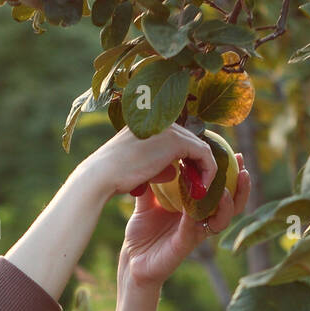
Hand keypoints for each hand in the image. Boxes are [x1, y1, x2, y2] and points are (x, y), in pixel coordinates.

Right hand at [81, 123, 218, 201]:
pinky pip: (204, 154)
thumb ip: (158, 165)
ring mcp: (170, 128)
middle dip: (199, 164)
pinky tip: (201, 189)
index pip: (180, 139)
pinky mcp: (176, 140)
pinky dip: (207, 171)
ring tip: (201, 189)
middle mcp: (162, 121)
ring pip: (200, 147)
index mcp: (151, 124)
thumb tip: (174, 171)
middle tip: (200, 185)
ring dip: (205, 169)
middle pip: (192, 141)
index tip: (189, 180)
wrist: (102, 175)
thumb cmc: (114, 176)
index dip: (189, 159)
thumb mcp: (139, 167)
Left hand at [118, 154, 250, 287]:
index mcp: (195, 209)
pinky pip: (195, 227)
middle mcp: (200, 220)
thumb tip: (154, 159)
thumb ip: (152, 184)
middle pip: (231, 204)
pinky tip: (199, 199)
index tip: (234, 154)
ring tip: (229, 189)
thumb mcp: (146, 203)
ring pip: (223, 219)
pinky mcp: (185, 245)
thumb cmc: (141, 234)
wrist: (132, 260)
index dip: (230, 174)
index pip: (219, 190)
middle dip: (241, 186)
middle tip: (243, 167)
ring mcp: (194, 233)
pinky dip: (197, 213)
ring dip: (230, 204)